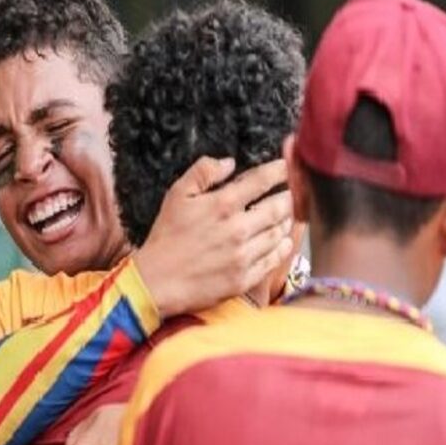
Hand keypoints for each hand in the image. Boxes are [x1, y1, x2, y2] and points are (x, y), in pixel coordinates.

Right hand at [133, 156, 294, 316]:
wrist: (156, 282)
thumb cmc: (165, 238)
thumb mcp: (176, 195)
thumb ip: (202, 172)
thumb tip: (229, 163)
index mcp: (222, 204)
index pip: (262, 180)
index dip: (279, 170)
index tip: (285, 167)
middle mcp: (238, 229)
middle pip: (280, 206)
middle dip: (288, 196)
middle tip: (289, 193)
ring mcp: (244, 255)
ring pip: (280, 233)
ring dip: (285, 221)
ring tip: (283, 216)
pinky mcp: (245, 278)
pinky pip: (274, 260)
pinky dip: (282, 247)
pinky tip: (281, 242)